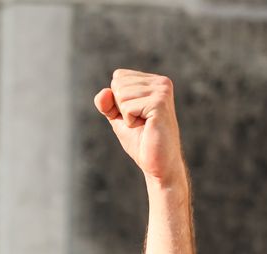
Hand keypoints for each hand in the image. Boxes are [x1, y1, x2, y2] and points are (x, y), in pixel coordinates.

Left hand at [93, 69, 185, 187]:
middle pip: (118, 84)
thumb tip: (104, 92)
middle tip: (139, 122)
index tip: (134, 115)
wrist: (157, 162)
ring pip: (121, 95)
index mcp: (153, 81)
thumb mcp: (117, 117)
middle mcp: (161, 82)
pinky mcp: (160, 103)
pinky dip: (130, 121)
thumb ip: (106, 102)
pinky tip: (146, 127)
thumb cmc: (140, 140)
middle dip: (121, 108)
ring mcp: (162, 91)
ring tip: (143, 124)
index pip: (118, 77)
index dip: (117, 101)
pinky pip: (127, 107)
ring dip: (126, 116)